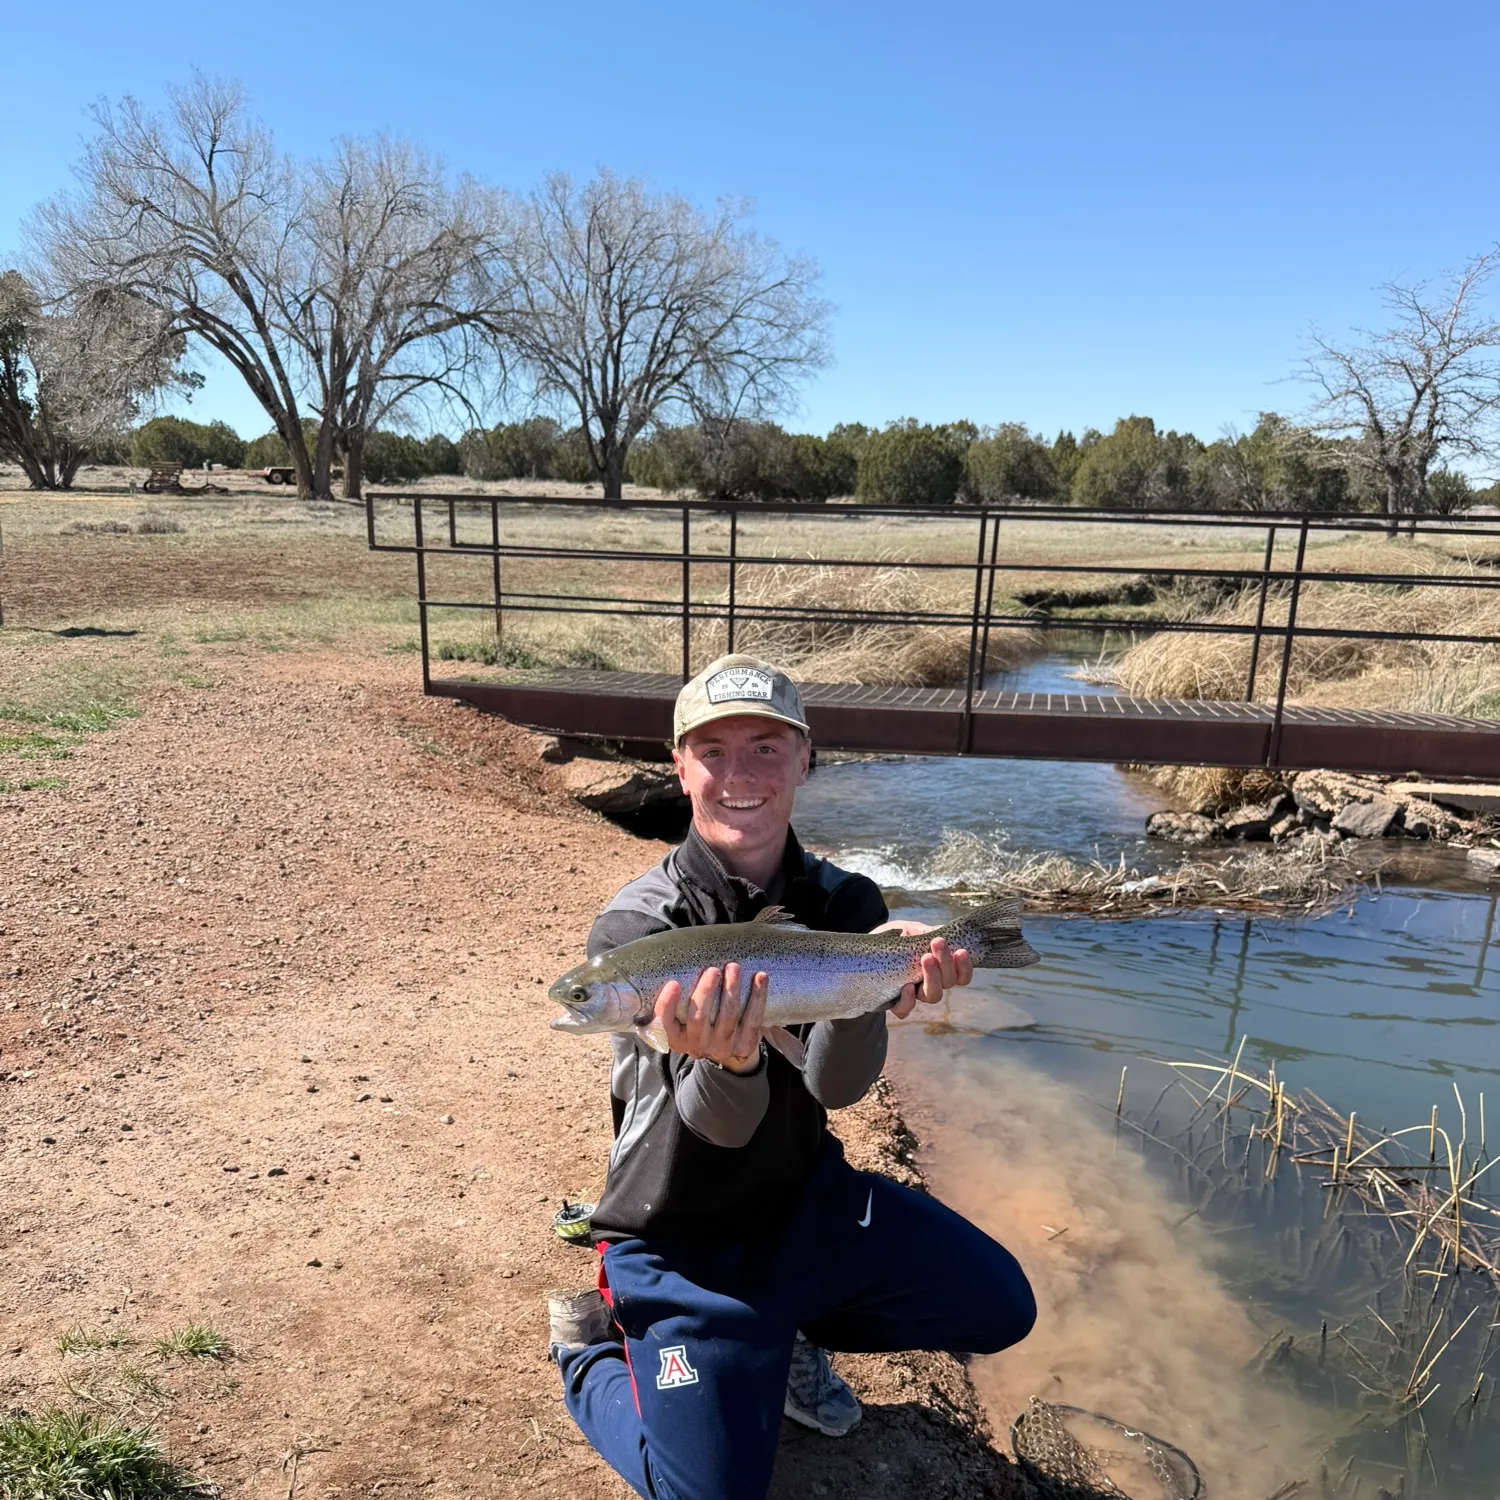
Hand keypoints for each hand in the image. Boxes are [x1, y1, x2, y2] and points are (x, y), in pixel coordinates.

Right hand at [652, 962, 769, 1072]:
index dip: (667, 1005)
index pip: (664, 1024)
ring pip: (728, 1017)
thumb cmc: (699, 1019)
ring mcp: (721, 1048)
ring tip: (734, 967)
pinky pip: (752, 1020)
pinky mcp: (744, 1045)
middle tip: (712, 970)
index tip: (673, 983)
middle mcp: (696, 1046)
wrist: (726, 1047)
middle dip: (706, 992)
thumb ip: (677, 998)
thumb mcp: (681, 1016)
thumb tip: (674, 958)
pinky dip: (757, 997)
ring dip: (732, 989)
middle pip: (698, 1019)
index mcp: (676, 1038)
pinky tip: (760, 977)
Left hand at [871, 921, 972, 1018]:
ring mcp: (913, 993)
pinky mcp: (893, 1000)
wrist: (865, 948)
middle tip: (938, 942)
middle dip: (946, 962)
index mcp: (939, 968)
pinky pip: (905, 1010)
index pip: (960, 975)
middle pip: (948, 982)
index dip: (965, 967)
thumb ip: (925, 932)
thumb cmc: (893, 938)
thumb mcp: (910, 929)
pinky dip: (908, 1001)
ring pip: (932, 996)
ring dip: (932, 977)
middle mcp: (930, 983)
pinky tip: (906, 986)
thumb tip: (941, 932)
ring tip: (925, 958)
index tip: (961, 951)